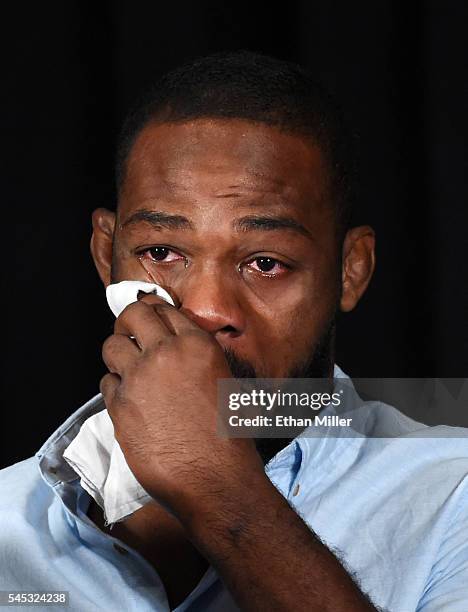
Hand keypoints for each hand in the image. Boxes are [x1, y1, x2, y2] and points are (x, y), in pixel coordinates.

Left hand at [99, 294, 263, 519]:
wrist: (216, 478)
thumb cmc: (229, 436)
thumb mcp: (225, 382)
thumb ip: (198, 357)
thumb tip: (178, 346)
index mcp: (196, 344)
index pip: (163, 308)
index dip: (152, 310)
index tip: (147, 316)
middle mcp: (166, 353)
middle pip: (132, 314)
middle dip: (128, 320)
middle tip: (129, 332)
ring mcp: (140, 378)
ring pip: (111, 345)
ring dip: (116, 352)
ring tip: (126, 366)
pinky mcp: (120, 406)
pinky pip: (106, 382)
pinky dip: (114, 386)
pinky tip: (128, 399)